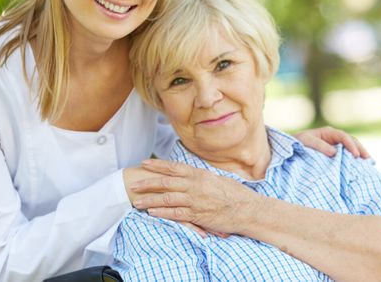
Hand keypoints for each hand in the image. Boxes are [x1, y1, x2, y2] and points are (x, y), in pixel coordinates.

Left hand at [128, 159, 261, 235]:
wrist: (248, 209)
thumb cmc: (236, 194)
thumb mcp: (219, 180)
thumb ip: (203, 178)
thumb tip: (194, 175)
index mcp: (200, 174)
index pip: (174, 168)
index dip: (158, 165)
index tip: (144, 163)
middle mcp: (195, 185)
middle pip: (166, 182)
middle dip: (147, 183)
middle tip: (132, 184)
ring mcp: (195, 200)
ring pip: (167, 198)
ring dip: (150, 200)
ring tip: (136, 202)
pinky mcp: (197, 215)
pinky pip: (175, 214)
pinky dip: (162, 213)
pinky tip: (151, 213)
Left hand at [295, 127, 370, 158]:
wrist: (289, 149)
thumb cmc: (297, 142)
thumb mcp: (306, 141)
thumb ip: (319, 146)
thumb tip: (334, 153)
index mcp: (328, 132)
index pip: (344, 137)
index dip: (351, 145)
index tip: (356, 155)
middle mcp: (334, 138)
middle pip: (351, 142)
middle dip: (360, 150)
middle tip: (368, 160)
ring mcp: (335, 147)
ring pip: (351, 149)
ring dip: (360, 155)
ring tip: (368, 164)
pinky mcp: (334, 156)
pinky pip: (346, 157)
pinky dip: (353, 161)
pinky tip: (359, 168)